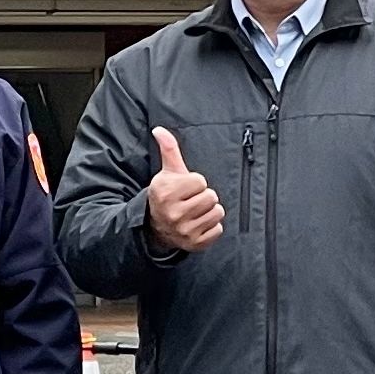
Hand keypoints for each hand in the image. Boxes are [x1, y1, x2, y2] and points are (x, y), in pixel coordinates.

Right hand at [145, 127, 224, 253]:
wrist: (156, 226)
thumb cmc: (167, 194)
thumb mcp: (167, 172)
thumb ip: (168, 149)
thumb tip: (159, 129)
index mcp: (166, 193)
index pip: (201, 182)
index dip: (196, 183)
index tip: (186, 188)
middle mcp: (173, 213)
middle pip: (211, 197)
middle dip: (204, 196)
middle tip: (191, 200)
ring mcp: (184, 231)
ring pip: (217, 213)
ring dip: (209, 211)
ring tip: (195, 212)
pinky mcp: (194, 244)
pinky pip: (218, 229)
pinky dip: (211, 226)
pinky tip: (198, 224)